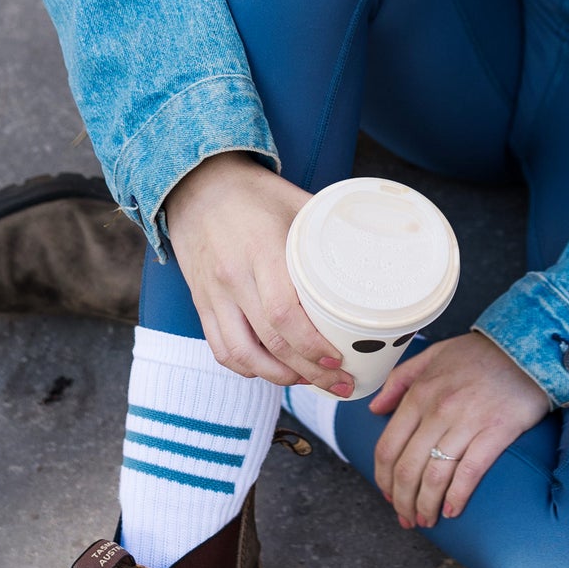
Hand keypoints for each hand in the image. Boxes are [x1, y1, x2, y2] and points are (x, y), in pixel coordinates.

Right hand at [163, 152, 352, 393]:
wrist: (195, 183)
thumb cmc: (254, 192)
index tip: (339, 360)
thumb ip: (329, 229)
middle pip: (270, 342)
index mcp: (262, 250)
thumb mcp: (296, 201)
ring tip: (309, 383)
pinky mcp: (201, 303)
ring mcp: (213, 294)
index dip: (313, 345)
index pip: (285, 314)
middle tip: (340, 384)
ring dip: (278, 377)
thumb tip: (373, 251)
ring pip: (242, 354)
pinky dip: (247, 369)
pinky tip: (273, 372)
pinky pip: (220, 349)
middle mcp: (233, 277)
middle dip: (309, 371)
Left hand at [370, 330, 549, 528]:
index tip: (387, 494)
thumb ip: (399, 380)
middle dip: (402, 501)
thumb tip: (374, 410)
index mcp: (419, 394)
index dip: (383, 479)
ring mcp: (466, 422)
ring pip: (435, 476)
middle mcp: (437, 410)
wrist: (526, 346)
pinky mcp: (495, 432)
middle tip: (406, 518)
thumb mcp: (432, 355)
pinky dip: (457, 496)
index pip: (388, 447)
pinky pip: (469, 473)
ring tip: (426, 520)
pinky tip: (452, 510)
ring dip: (426, 506)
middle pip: (407, 469)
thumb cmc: (479, 352)